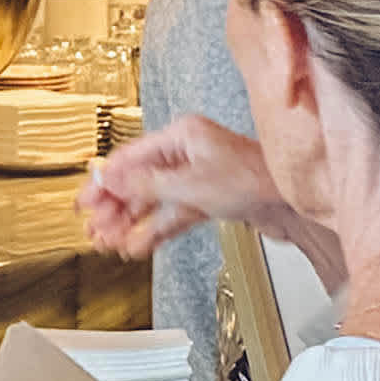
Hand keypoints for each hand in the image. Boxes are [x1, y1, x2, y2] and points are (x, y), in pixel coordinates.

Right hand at [78, 116, 340, 280]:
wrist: (295, 202)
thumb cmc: (255, 179)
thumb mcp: (191, 183)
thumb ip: (147, 184)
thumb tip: (113, 180)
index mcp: (183, 135)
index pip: (132, 157)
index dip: (105, 180)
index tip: (85, 199)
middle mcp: (189, 153)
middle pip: (140, 181)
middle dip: (115, 207)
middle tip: (93, 228)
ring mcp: (199, 178)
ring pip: (155, 202)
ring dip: (131, 223)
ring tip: (110, 242)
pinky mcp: (210, 200)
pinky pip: (174, 216)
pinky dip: (156, 230)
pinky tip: (139, 245)